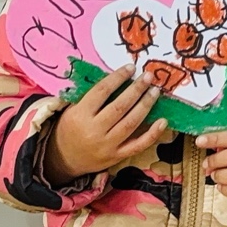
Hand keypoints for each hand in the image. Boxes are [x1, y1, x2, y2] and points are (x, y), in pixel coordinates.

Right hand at [45, 67, 166, 183]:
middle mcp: (94, 131)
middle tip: (148, 76)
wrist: (64, 159)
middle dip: (136, 90)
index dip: (117, 78)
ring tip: (155, 91)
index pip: (102, 92)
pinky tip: (163, 121)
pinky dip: (152, 134)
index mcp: (80, 115)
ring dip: (145, 106)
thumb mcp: (72, 109)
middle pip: (120, 107)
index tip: (130, 67)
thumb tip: (116, 77)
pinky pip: (138, 146)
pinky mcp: (117, 157)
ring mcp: (107, 146)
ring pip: (130, 124)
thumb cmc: (69, 128)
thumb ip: (91, 96)